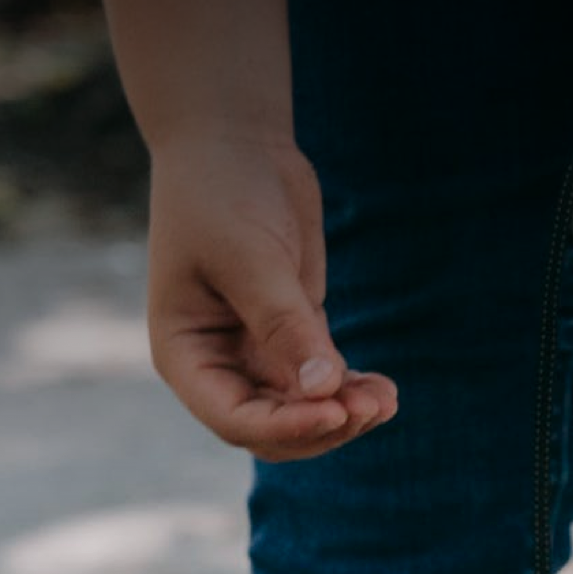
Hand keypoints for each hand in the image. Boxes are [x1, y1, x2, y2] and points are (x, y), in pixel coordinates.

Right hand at [144, 133, 396, 460]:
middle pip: (274, 430)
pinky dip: (354, 392)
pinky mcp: (296, 339)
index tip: (335, 410)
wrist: (235, 143)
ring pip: (305, 414)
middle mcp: (219, 365)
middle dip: (324, 426)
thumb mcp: (251, 260)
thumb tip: (324, 390)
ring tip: (386, 398)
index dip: (286, 427)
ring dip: (347, 415)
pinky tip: (385, 388)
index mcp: (186, 355)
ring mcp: (258, 356)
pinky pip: (327, 386)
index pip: (234, 420)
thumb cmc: (221, 192)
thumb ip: (286, 327)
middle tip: (371, 406)